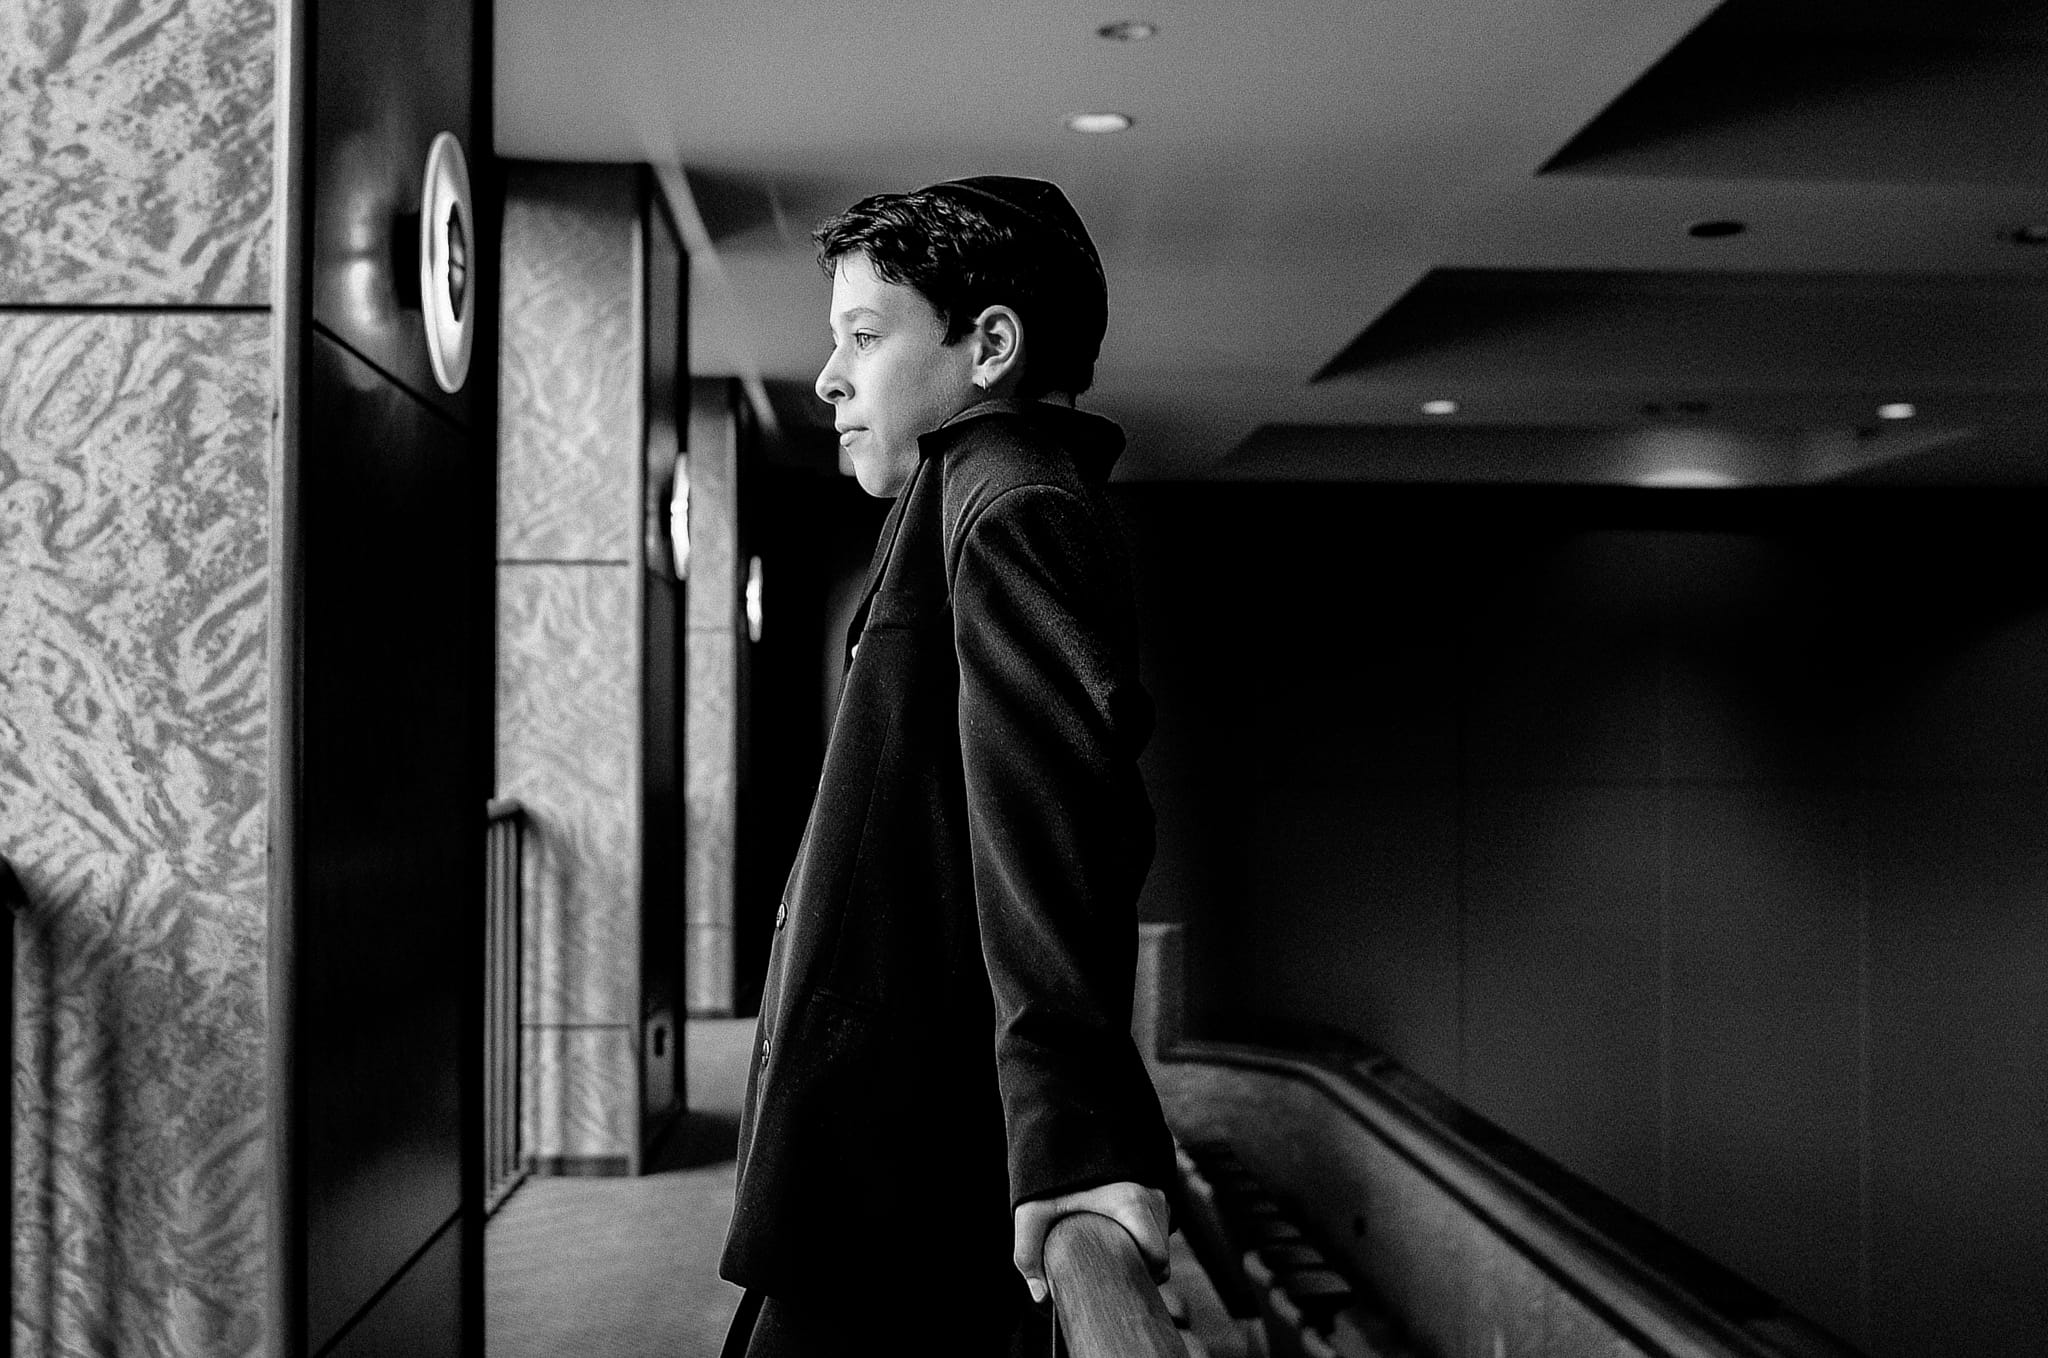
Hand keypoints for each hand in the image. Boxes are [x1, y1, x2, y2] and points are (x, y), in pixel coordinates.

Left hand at [1012, 1180, 1169, 1305]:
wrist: (1063, 1123)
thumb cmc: (1049, 1168)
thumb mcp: (1031, 1209)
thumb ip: (1028, 1253)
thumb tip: (1040, 1296)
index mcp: (1133, 1203)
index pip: (1159, 1258)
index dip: (1143, 1275)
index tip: (1117, 1276)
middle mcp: (1152, 1194)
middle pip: (1161, 1248)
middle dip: (1140, 1262)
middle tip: (1108, 1264)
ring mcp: (1156, 1186)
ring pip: (1161, 1231)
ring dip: (1141, 1243)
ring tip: (1108, 1243)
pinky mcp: (1152, 1179)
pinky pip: (1157, 1215)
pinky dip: (1142, 1225)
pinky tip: (1114, 1225)